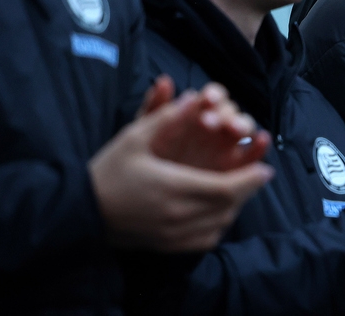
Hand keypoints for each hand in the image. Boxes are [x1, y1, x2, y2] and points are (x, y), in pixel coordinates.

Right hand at [89, 99, 273, 250]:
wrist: (78, 213)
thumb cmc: (107, 172)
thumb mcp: (133, 138)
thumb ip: (166, 117)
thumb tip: (194, 97)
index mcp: (171, 188)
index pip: (225, 188)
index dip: (250, 178)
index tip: (266, 167)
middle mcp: (176, 216)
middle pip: (228, 206)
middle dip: (248, 189)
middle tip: (260, 173)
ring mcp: (172, 236)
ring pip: (220, 223)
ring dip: (236, 205)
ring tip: (242, 186)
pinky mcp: (168, 247)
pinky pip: (206, 238)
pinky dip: (219, 222)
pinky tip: (218, 207)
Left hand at [142, 76, 270, 171]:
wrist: (148, 196)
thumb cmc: (148, 160)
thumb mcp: (144, 133)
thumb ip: (155, 108)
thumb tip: (164, 81)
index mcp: (198, 114)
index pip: (214, 98)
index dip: (214, 96)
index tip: (207, 99)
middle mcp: (217, 128)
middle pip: (231, 112)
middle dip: (225, 114)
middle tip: (210, 122)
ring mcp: (228, 148)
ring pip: (244, 130)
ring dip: (243, 125)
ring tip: (235, 129)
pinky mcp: (237, 169)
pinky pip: (252, 156)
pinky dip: (260, 147)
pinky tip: (262, 140)